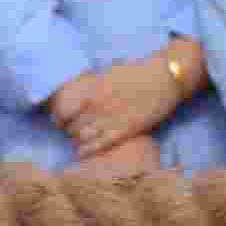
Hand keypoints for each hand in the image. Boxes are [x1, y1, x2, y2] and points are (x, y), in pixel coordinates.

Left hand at [40, 54, 172, 157]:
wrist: (166, 76)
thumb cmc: (139, 72)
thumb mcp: (109, 74)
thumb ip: (93, 86)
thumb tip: (79, 94)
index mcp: (93, 90)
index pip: (64, 110)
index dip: (59, 118)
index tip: (59, 121)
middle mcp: (99, 105)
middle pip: (73, 126)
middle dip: (69, 131)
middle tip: (71, 133)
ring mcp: (113, 118)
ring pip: (84, 136)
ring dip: (78, 141)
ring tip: (78, 142)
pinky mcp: (127, 129)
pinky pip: (101, 144)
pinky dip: (88, 150)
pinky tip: (81, 153)